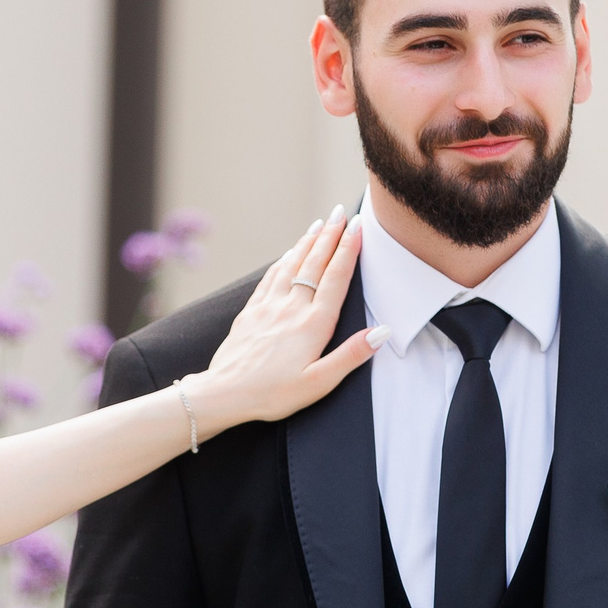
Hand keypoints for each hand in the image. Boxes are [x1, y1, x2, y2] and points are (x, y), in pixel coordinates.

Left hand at [190, 207, 382, 432]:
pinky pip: (270, 278)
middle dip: (330, 235)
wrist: (224, 394)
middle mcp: (291, 308)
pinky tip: (288, 253)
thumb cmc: (273, 394)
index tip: (359, 225)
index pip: (335, 277)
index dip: (349, 249)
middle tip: (342, 212)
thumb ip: (351, 355)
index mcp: (313, 324)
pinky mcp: (250, 313)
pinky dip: (282, 261)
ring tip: (319, 224)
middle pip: (315, 263)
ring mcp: (268, 308)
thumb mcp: (319, 383)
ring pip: (291, 265)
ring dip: (307, 242)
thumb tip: (382, 331)